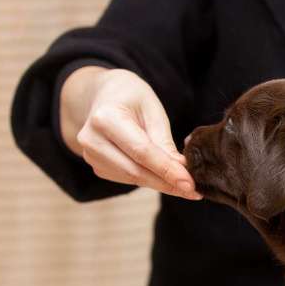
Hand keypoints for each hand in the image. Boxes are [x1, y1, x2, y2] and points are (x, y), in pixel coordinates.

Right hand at [60, 67, 199, 198]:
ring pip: (132, 179)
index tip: (190, 184)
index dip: (167, 171)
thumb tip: (181, 171)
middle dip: (167, 183)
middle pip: (135, 171)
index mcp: (106, 118)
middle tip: (194, 190)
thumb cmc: (132, 98)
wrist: (105, 95)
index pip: (141, 152)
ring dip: (160, 184)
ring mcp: (90, 155)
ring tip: (183, 183)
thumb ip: (165, 142)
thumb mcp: (153, 111)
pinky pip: (127, 179)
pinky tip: (163, 176)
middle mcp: (92, 139)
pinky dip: (149, 180)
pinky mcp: (96, 166)